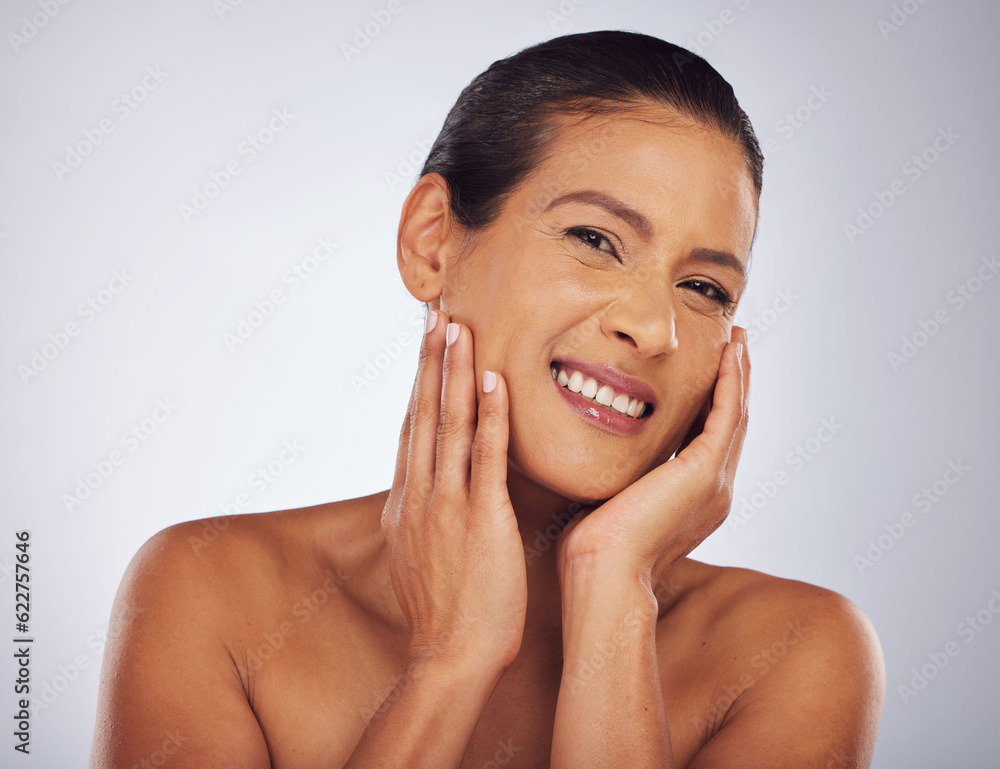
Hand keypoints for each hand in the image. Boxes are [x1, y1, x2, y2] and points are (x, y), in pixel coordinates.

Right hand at [381, 309, 526, 672]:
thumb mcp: (418, 557)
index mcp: (405, 503)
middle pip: (423, 414)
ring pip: (448, 423)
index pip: (411, 430)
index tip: (424, 348)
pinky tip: (494, 378)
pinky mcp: (480, 517)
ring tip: (457, 326)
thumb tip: (427, 492)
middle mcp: (418, 494)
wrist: (449, 657)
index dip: (418, 385)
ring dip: (454, 371)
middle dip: (429, 361)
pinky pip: (486, 455)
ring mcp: (446, 504)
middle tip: (435, 314)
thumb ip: (422, 516)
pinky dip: (490, 414)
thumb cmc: (444, 614)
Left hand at [555, 326, 749, 587]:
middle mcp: (714, 490)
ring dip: (738, 373)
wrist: (603, 571)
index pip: (709, 438)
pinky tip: (730, 353)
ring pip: (735, 414)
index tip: (710, 369)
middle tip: (735, 343)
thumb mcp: (614, 498)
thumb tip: (603, 454)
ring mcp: (714, 481)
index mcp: (695, 499)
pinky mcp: (705, 471)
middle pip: (731, 423)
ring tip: (737, 339)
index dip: (713, 400)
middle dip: (733, 381)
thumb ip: (622, 475)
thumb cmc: (595, 546)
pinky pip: (727, 414)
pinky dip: (731, 381)